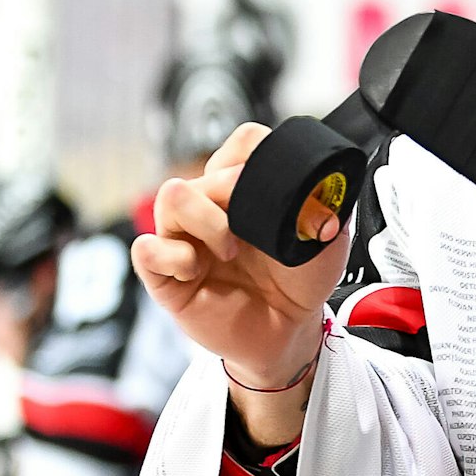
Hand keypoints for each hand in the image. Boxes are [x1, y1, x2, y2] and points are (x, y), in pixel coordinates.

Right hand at [131, 122, 350, 389]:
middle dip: (234, 195)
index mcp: (247, 189)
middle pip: (205, 171)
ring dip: (206, 220)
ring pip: (171, 196)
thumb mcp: (328, 242)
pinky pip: (146, 249)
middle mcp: (211, 206)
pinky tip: (197, 271)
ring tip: (230, 251)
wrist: (290, 332)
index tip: (276, 189)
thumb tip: (323, 181)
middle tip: (258, 228)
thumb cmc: (301, 281)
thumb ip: (329, 206)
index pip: (242, 144)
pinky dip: (173, 256)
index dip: (256, 158)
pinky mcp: (165, 274)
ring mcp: (185, 237)